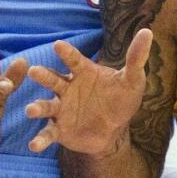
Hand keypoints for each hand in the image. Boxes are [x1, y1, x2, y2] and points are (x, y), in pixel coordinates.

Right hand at [24, 29, 151, 155]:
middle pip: (53, 79)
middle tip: (33, 71)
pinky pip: (48, 133)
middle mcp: (68, 88)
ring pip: (46, 105)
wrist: (115, 130)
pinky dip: (40, 139)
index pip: (73, 59)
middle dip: (43, 75)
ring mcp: (61, 108)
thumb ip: (136, 58)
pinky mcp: (59, 129)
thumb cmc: (120, 99)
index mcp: (83, 72)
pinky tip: (33, 145)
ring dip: (37, 107)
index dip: (66, 53)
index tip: (58, 45)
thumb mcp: (131, 80)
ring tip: (30, 110)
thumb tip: (147, 32)